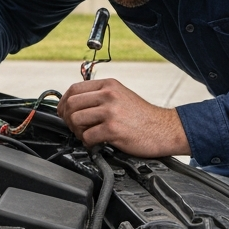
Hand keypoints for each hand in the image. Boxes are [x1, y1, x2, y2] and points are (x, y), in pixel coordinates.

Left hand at [58, 78, 189, 157]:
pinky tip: (97, 143)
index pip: (74, 88)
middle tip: (77, 128)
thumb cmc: (143, 117)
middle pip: (71, 104)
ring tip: (88, 136)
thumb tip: (75, 105)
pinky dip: (88, 143)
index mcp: (109, 85)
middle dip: (68, 119)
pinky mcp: (113, 129)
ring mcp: (111, 111)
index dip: (64, 102)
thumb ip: (100, 97)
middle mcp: (108, 95)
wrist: (164, 129)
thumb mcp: (121, 96)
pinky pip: (88, 136)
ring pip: (76, 120)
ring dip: (77, 131)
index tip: (64, 113)